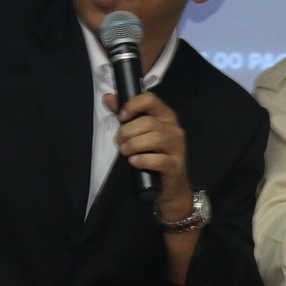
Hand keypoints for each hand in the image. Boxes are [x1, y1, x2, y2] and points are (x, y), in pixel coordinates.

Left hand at [106, 91, 194, 221]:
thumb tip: (108, 98)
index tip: (121, 116)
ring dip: (133, 145)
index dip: (133, 105)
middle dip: (127, 131)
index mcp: (166, 117)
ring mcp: (177, 148)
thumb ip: (126, 116)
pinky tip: (134, 162)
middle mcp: (175, 129)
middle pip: (148, 122)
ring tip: (125, 152)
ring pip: (154, 139)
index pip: (151, 99)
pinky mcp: (175, 166)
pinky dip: (143, 160)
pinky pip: (159, 160)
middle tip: (119, 142)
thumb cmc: (154, 157)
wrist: (172, 187)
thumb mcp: (141, 134)